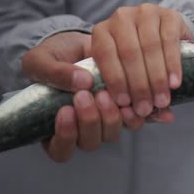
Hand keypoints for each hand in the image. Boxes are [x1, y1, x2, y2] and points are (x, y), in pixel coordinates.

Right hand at [22, 31, 173, 162]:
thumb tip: (83, 82)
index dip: (65, 136)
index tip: (66, 111)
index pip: (60, 149)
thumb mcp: (42, 61)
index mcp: (57, 127)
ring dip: (112, 116)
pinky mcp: (127, 110)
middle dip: (90, 120)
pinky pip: (139, 119)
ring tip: (107, 92)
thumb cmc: (54, 57)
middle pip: (90, 142)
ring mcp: (107, 121)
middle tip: (88, 95)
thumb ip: (54, 73)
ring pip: (113, 133)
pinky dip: (148, 115)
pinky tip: (151, 107)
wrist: (79, 44)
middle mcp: (83, 130)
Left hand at [91, 4, 191, 118]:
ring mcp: (146, 12)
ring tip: (162, 100)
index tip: (125, 103)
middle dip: (138, 84)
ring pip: (149, 47)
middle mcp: (121, 17)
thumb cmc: (139, 61)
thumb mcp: (125, 74)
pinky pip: (170, 40)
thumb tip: (138, 118)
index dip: (115, 80)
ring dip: (156, 78)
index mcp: (103, 31)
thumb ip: (128, 94)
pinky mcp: (170, 14)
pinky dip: (172, 64)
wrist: (165, 36)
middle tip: (146, 108)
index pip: (105, 55)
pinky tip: (174, 83)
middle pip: (129, 52)